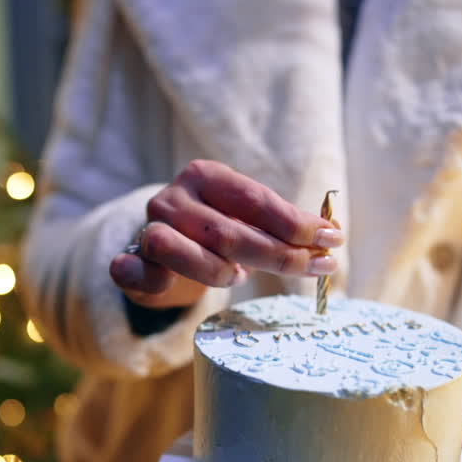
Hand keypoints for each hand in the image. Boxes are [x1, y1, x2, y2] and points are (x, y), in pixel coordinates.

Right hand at [110, 160, 343, 308]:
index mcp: (203, 175)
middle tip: (317, 268)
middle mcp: (172, 198)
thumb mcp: (247, 217)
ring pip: (182, 252)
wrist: (162, 249)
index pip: (253, 200)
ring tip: (237, 277)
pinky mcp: (130, 263)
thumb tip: (329, 235)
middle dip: (279, 254)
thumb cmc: (215, 232)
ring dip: (220, 272)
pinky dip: (155, 281)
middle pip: (227, 232)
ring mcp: (148, 230)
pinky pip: (136, 273)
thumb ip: (281, 223)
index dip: (294, 223)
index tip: (331, 239)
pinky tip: (169, 286)